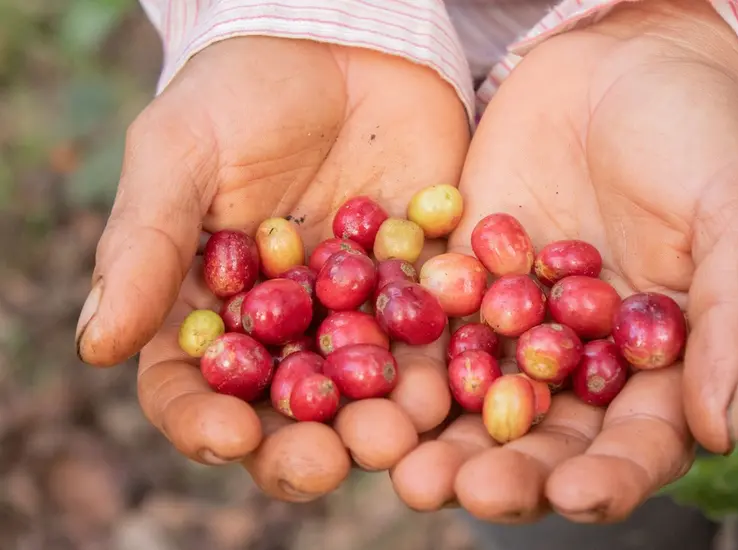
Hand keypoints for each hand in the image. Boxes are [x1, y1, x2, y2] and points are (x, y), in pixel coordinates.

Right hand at [75, 37, 468, 499]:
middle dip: (309, 440)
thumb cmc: (241, 90)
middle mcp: (286, 324)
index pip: (195, 384)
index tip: (228, 439)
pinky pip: (438, 328)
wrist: (342, 38)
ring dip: (387, 415)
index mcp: (212, 306)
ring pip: (370, 383)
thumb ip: (145, 244)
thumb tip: (96, 345)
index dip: (203, 420)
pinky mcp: (425, 281)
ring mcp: (360, 309)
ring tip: (405, 429)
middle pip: (290, 405)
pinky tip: (461, 375)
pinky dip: (448, 355)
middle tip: (332, 459)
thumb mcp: (180, 152)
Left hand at [392, 0, 737, 521]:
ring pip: (474, 398)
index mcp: (658, 364)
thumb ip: (735, 318)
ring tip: (400, 465)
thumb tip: (724, 429)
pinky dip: (396, 354)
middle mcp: (580, 360)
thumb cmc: (700, 135)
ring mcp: (514, 323)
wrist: (619, 64)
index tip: (575, 496)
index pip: (637, 442)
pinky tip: (363, 380)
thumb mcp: (737, 214)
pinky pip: (426, 324)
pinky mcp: (460, 280)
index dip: (609, 476)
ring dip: (436, 437)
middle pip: (543, 436)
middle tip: (457, 491)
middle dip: (504, 471)